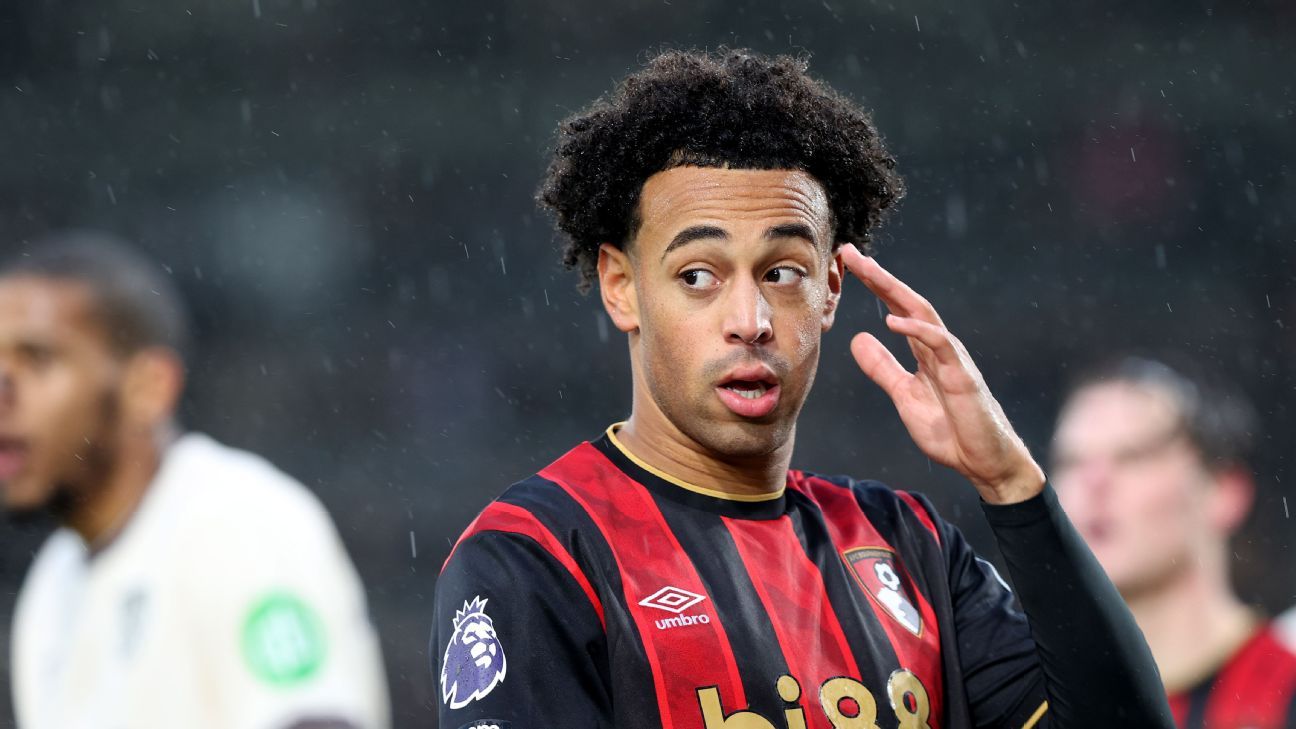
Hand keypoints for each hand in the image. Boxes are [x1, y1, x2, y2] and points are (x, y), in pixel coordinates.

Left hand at [839, 244, 1044, 503]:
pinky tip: (892, 320)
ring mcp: (953, 359)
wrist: (984, 462)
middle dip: (879, 276)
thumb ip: (883, 368)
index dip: (874, 286)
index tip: (846, 265)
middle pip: (907, 301)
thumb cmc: (951, 430)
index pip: (897, 309)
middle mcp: (940, 347)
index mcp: (925, 351)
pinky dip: (917, 330)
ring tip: (867, 271)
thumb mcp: (904, 395)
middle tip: (850, 252)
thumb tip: (859, 337)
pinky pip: (941, 345)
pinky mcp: (963, 376)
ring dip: (894, 290)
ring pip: (924, 314)